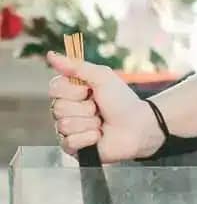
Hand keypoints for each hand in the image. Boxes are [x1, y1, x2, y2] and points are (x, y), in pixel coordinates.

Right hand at [47, 53, 163, 161]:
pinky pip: (69, 142)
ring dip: (89, 122)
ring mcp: (69, 130)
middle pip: (58, 108)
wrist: (138, 126)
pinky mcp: (74, 148)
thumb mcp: (102, 77)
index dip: (73, 90)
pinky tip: (99, 136)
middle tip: (99, 109)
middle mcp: (66, 111)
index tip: (90, 90)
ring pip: (64, 125)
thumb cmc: (122, 100)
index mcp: (70, 92)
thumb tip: (50, 55)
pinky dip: (88, 137)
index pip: (54, 88)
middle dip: (85, 108)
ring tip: (101, 123)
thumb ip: (76, 66)